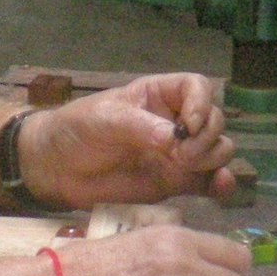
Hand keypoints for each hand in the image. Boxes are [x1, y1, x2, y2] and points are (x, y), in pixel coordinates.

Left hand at [23, 74, 234, 207]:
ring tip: (185, 168)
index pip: (198, 87)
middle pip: (214, 121)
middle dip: (206, 137)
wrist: (56, 169)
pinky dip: (220, 185)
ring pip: (218, 150)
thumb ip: (142, 128)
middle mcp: (175, 121)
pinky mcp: (176, 183)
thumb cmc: (76, 131)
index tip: (188, 125)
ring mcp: (178, 153)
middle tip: (180, 155)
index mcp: (159, 95)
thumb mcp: (105, 120)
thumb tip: (177, 141)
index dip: (202, 103)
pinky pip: (208, 182)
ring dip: (213, 158)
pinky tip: (220, 188)